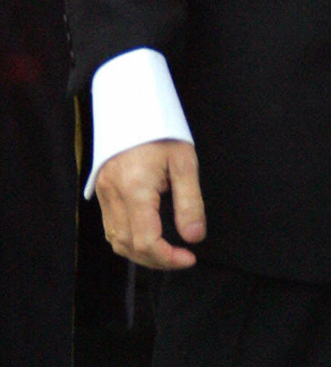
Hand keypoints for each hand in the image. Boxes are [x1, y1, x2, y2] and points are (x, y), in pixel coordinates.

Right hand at [94, 140, 205, 270]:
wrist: (133, 107)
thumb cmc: (161, 131)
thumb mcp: (184, 163)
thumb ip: (190, 203)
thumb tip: (194, 237)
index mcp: (134, 188)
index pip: (146, 240)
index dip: (168, 258)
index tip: (189, 257)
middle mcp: (113, 195)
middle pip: (129, 246)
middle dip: (157, 259)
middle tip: (182, 258)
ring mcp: (103, 193)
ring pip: (116, 240)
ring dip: (141, 253)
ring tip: (167, 252)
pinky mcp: (100, 190)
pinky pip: (110, 227)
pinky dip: (128, 240)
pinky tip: (148, 237)